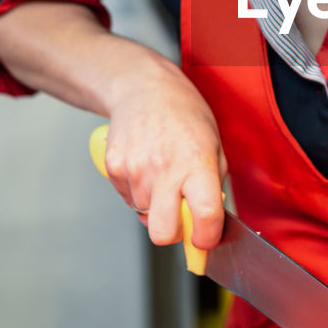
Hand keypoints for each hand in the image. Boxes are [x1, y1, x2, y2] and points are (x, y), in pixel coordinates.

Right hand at [102, 60, 227, 248]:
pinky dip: (137, 190)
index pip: (204, 215)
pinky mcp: (114, 168)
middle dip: (172, 233)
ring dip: (155, 204)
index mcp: (197, 163)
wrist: (143, 88)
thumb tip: (211, 223)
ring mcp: (135, 169)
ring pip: (144, 215)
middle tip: (179, 217)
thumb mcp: (213, 145)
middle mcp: (165, 168)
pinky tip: (145, 164)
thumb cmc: (184, 115)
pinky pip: (128, 198)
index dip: (206, 238)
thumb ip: (214, 185)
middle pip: (162, 233)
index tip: (205, 239)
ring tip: (161, 173)